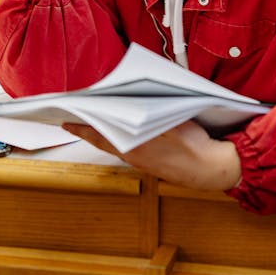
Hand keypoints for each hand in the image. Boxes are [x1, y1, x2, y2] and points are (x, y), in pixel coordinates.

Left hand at [62, 120, 241, 192]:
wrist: (211, 169)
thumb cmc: (194, 148)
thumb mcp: (171, 122)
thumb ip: (147, 113)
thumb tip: (125, 105)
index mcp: (132, 148)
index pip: (98, 134)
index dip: (80, 126)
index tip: (65, 119)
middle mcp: (132, 155)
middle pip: (103, 138)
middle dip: (89, 126)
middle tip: (74, 116)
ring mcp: (140, 159)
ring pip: (114, 142)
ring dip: (103, 131)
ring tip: (94, 118)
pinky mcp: (150, 160)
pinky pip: (126, 146)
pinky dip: (118, 136)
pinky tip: (123, 127)